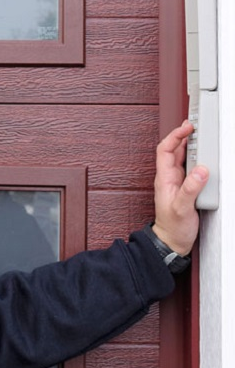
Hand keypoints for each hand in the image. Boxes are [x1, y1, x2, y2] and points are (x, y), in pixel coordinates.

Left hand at [151, 120, 208, 255]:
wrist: (172, 241)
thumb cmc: (173, 227)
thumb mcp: (182, 208)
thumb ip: (190, 189)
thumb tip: (201, 170)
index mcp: (164, 179)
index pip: (165, 150)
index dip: (174, 136)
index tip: (187, 128)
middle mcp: (169, 178)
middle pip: (173, 150)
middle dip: (182, 136)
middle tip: (194, 126)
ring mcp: (177, 182)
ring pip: (181, 158)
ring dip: (189, 146)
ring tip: (199, 136)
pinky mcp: (185, 188)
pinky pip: (190, 168)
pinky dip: (196, 159)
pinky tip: (204, 157)